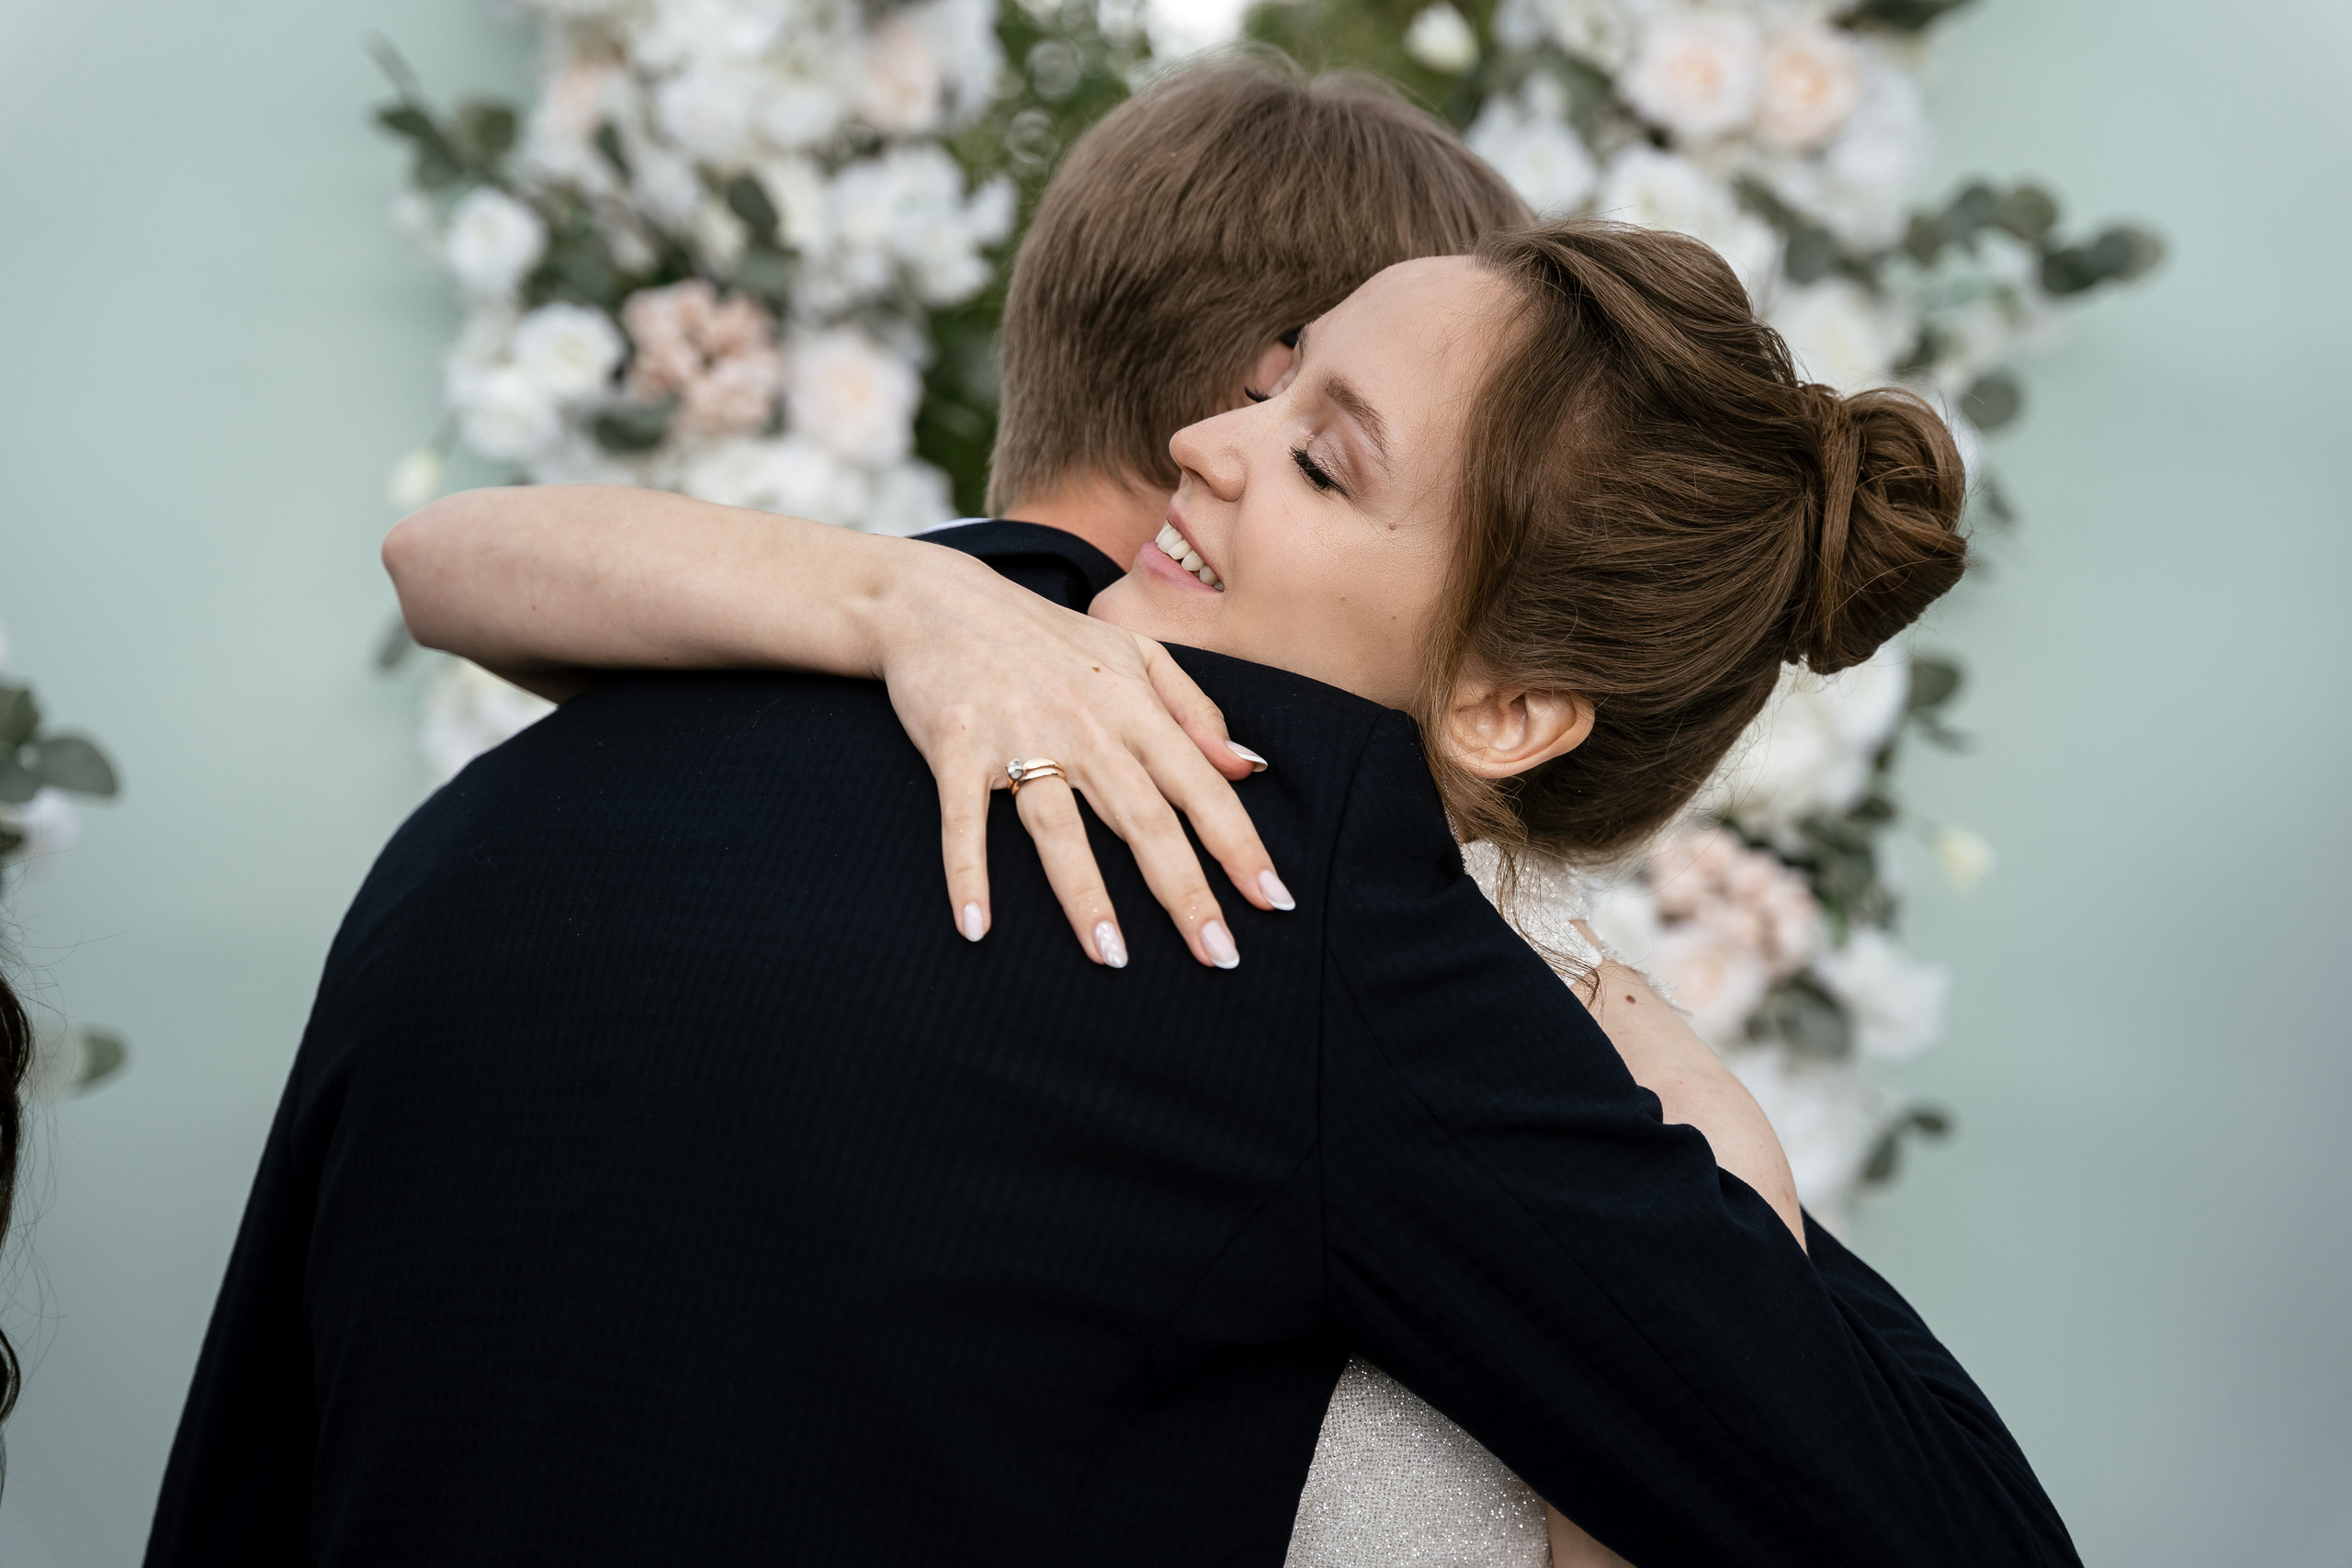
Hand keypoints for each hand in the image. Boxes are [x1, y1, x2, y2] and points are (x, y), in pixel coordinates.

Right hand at [874, 546, 1290, 968]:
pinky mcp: (955, 748)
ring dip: (1086, 895)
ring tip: (1113, 957)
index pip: (1200, 786)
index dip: (1239, 845)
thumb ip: (1194, 708)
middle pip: (1142, 819)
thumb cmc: (1045, 635)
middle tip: (1218, 955)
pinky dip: (967, 873)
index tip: (1274, 900)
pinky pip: (964, 821)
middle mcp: (1083, 726)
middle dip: (1184, 891)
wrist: (938, 600)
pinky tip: (976, 926)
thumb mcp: (1133, 651)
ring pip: (1059, 828)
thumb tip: (1249, 766)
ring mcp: (1017, 737)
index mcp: (1132, 706)